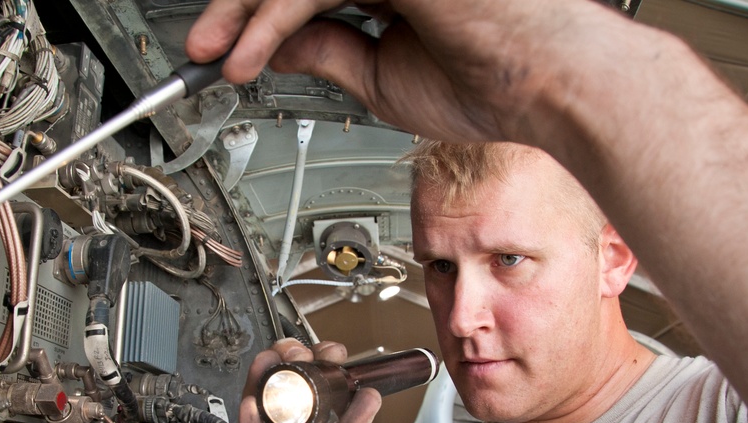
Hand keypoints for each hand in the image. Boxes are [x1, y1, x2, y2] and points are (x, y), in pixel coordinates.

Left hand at [185, 0, 627, 143]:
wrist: (546, 88)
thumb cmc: (489, 84)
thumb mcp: (380, 77)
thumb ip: (326, 53)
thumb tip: (275, 49)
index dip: (261, 17)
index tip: (227, 51)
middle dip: (237, 9)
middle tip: (201, 48)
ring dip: (244, 14)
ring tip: (216, 59)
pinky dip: (270, 19)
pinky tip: (248, 56)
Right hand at [231, 338, 390, 422]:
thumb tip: (369, 396)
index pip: (322, 382)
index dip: (323, 362)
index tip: (331, 354)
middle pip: (286, 382)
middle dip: (288, 359)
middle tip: (295, 352)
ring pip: (260, 401)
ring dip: (263, 378)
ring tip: (270, 364)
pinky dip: (248, 420)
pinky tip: (253, 406)